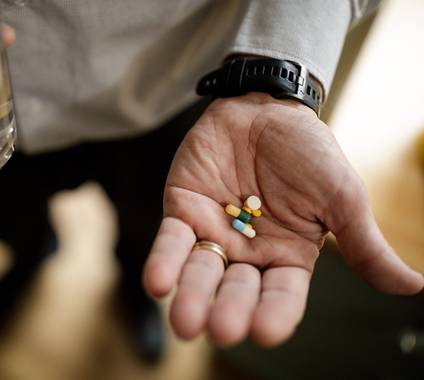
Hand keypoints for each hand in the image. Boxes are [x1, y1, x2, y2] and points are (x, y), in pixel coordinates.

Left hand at [143, 92, 423, 346]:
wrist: (267, 108)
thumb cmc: (309, 153)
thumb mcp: (342, 197)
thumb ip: (363, 243)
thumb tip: (413, 287)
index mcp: (288, 258)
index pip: (282, 295)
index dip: (274, 313)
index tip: (265, 332)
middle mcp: (247, 253)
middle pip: (236, 289)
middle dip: (227, 309)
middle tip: (220, 329)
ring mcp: (213, 233)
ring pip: (200, 272)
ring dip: (190, 296)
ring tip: (185, 320)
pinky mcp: (182, 211)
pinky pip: (171, 241)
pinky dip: (163, 261)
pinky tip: (157, 283)